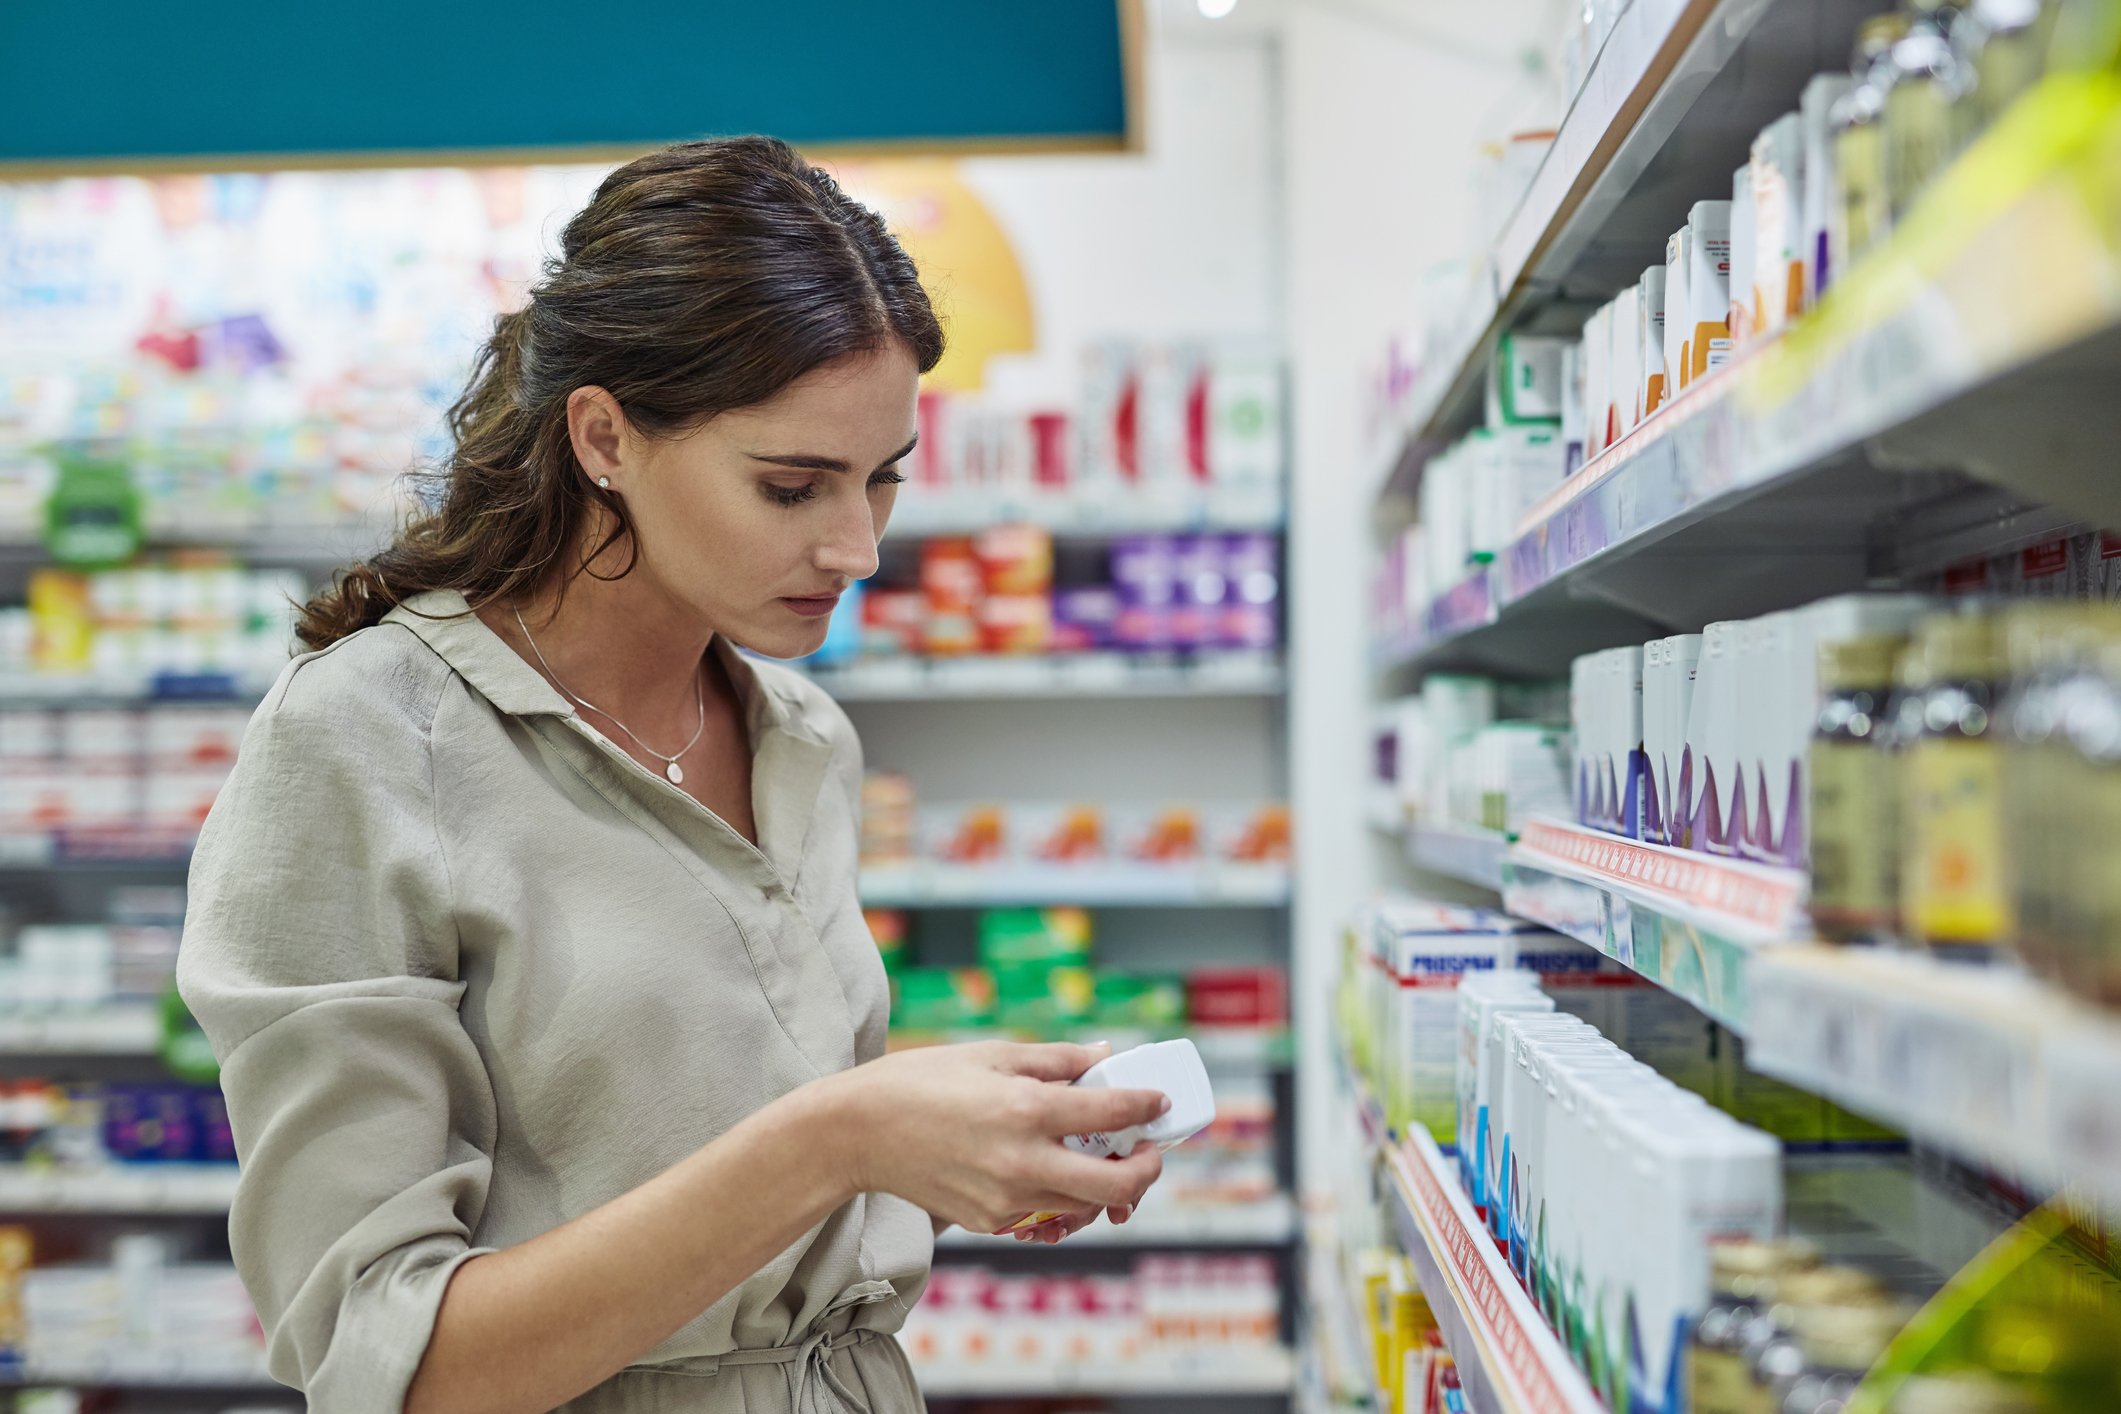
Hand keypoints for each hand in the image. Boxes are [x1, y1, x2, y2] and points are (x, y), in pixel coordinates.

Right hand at [816, 1040, 1167, 1235]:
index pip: (1112, 1115)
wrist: (859, 1132)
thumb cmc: (921, 1081)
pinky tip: (1049, 1171)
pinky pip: (1041, 1212)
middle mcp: (1022, 1161)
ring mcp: (1006, 1198)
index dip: (1145, 1107)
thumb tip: (1103, 1054)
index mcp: (1027, 1109)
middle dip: (1145, 1171)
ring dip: (1103, 1188)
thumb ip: (1055, 1060)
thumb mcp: (992, 1055)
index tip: (1156, 1102)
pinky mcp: (988, 1220)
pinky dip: (1056, 1196)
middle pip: (1115, 1185)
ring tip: (1101, 1161)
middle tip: (1147, 1153)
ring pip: (1082, 1206)